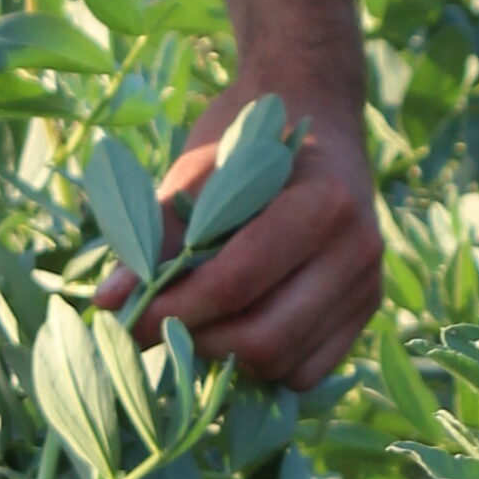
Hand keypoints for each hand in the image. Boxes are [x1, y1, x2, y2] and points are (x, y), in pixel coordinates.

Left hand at [119, 79, 383, 388]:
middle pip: (265, 337)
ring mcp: (369, 283)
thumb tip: (110, 302)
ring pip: (286, 364)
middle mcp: (358, 249)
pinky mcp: (368, 308)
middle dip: (198, 342)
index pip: (236, 284)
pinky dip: (265, 365)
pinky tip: (238, 327)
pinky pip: (309, 370)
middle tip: (155, 329)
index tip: (127, 318)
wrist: (313, 108)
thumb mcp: (198, 170)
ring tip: (196, 323)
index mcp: (321, 203)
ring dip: (229, 358)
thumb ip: (157, 236)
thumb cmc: (248, 135)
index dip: (174, 311)